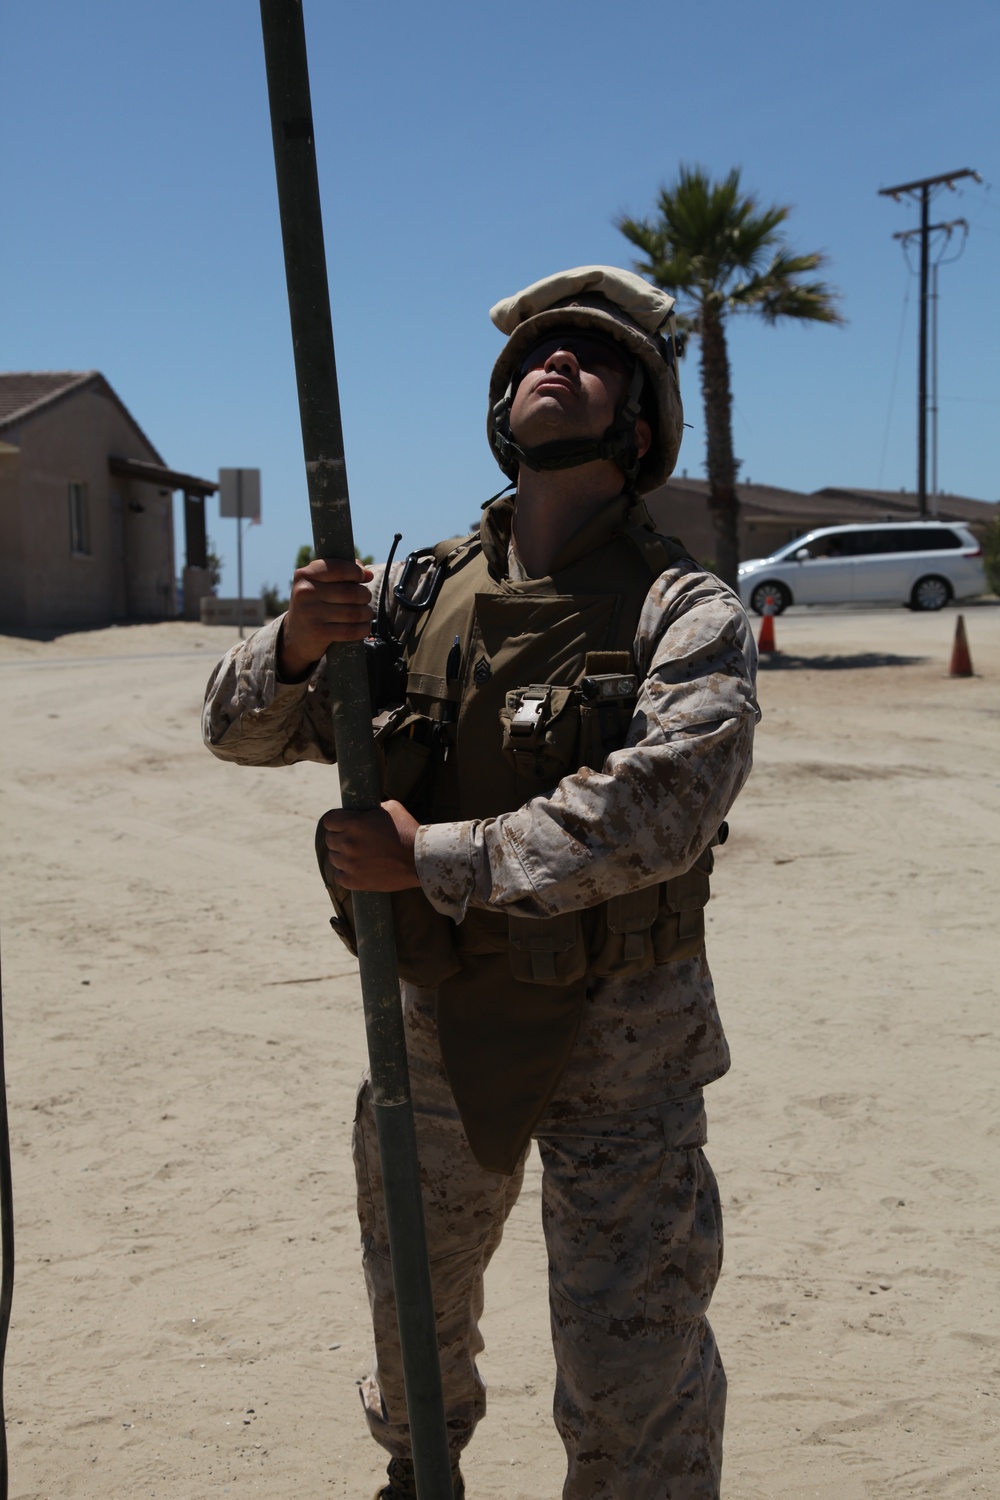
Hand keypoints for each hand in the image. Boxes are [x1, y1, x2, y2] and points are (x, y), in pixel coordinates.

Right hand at [278, 557, 373, 679]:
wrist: (295, 635)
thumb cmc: (315, 603)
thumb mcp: (319, 583)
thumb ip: (342, 572)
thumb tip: (368, 574)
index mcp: (304, 575)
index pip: (338, 568)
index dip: (356, 572)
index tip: (364, 577)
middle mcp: (305, 592)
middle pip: (350, 592)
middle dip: (365, 595)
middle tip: (366, 599)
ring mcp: (310, 613)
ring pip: (353, 612)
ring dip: (366, 613)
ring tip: (366, 613)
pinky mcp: (318, 633)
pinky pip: (350, 630)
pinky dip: (362, 629)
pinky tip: (364, 627)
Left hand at [321, 800, 421, 890]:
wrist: (420, 860)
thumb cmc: (408, 831)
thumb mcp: (391, 808)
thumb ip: (371, 808)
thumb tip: (362, 810)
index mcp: (354, 823)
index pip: (329, 820)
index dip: (336, 821)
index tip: (342, 824)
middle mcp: (348, 843)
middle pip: (330, 839)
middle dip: (340, 838)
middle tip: (354, 840)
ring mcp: (350, 863)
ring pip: (334, 858)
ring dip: (342, 856)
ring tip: (358, 855)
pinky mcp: (355, 881)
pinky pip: (339, 876)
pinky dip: (346, 873)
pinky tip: (357, 869)